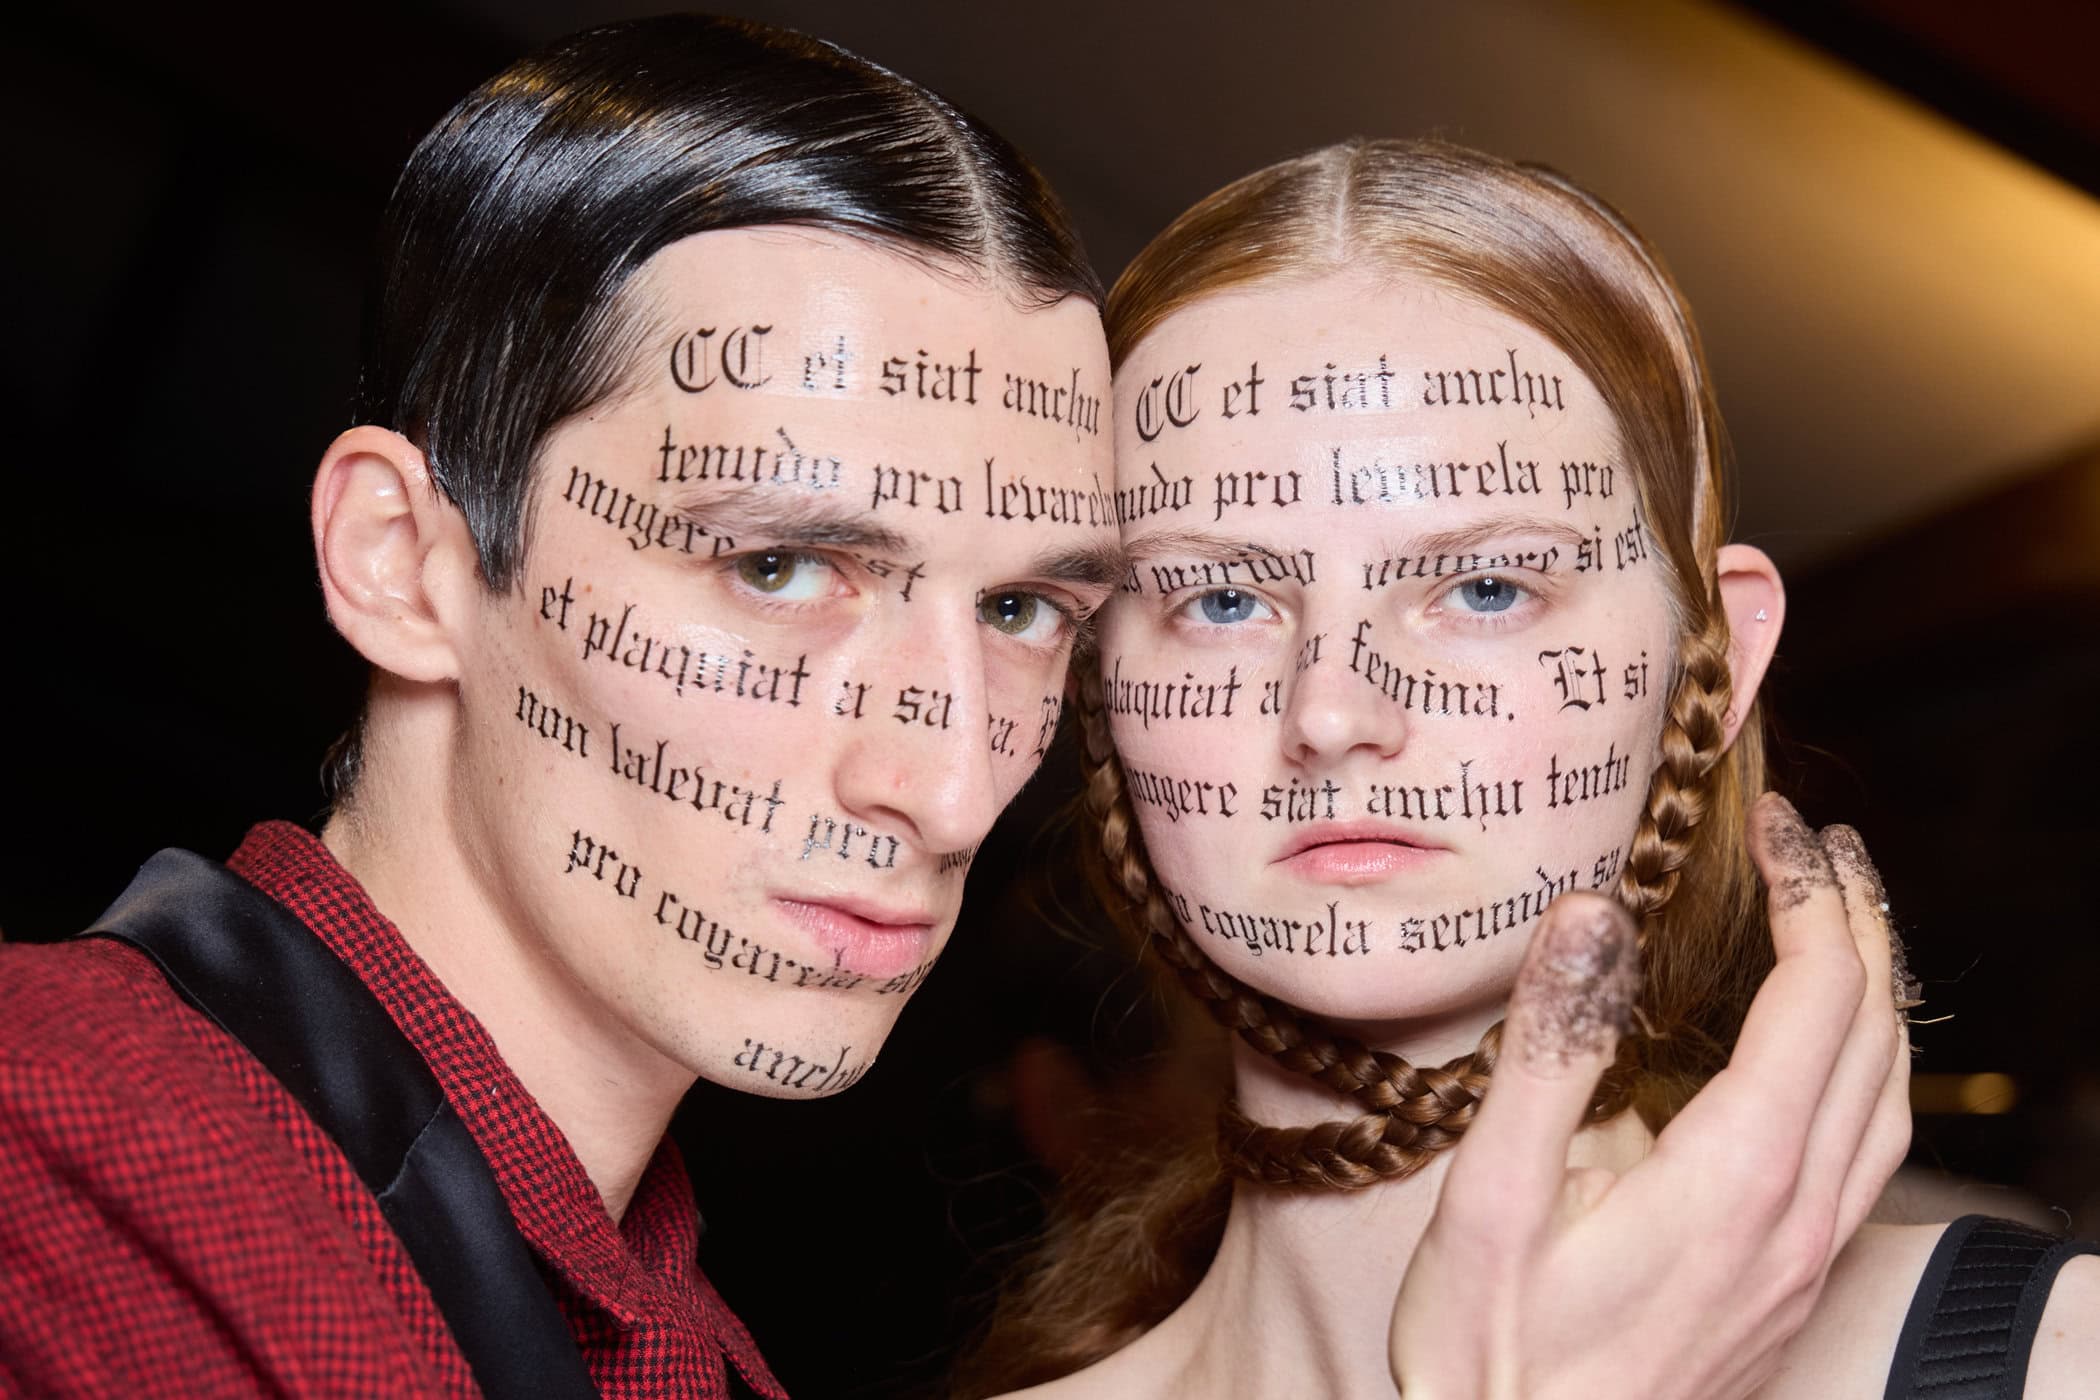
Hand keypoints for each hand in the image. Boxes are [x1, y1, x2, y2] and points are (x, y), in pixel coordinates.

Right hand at [1388, 793, 1909, 1399]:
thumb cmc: (1495, 1357)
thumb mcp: (1493, 1198)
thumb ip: (1549, 1052)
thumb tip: (1594, 915)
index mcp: (1736, 1178)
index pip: (1819, 995)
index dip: (1809, 891)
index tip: (1772, 825)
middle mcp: (1797, 1217)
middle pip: (1877, 1037)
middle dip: (1860, 919)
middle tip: (1816, 844)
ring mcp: (1804, 1262)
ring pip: (1893, 1100)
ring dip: (1880, 996)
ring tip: (1844, 925)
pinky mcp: (1789, 1292)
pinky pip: (1872, 1158)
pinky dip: (1869, 1073)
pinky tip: (1821, 1066)